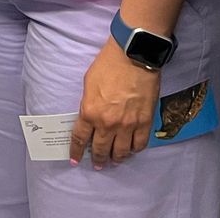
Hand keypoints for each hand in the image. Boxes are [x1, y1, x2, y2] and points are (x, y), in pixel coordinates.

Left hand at [69, 38, 160, 167]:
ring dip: (117, 158)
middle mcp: (108, 123)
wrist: (133, 56)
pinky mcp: (144, 122)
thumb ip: (89, 104)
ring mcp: (128, 125)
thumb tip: (90, 117)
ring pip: (121, 152)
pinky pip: (139, 144)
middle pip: (101, 149)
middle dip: (98, 159)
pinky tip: (132, 149)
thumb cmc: (108, 65)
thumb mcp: (89, 84)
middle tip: (97, 163)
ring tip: (115, 159)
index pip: (80, 139)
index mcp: (90, 112)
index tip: (75, 159)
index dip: (76, 151)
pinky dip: (135, 149)